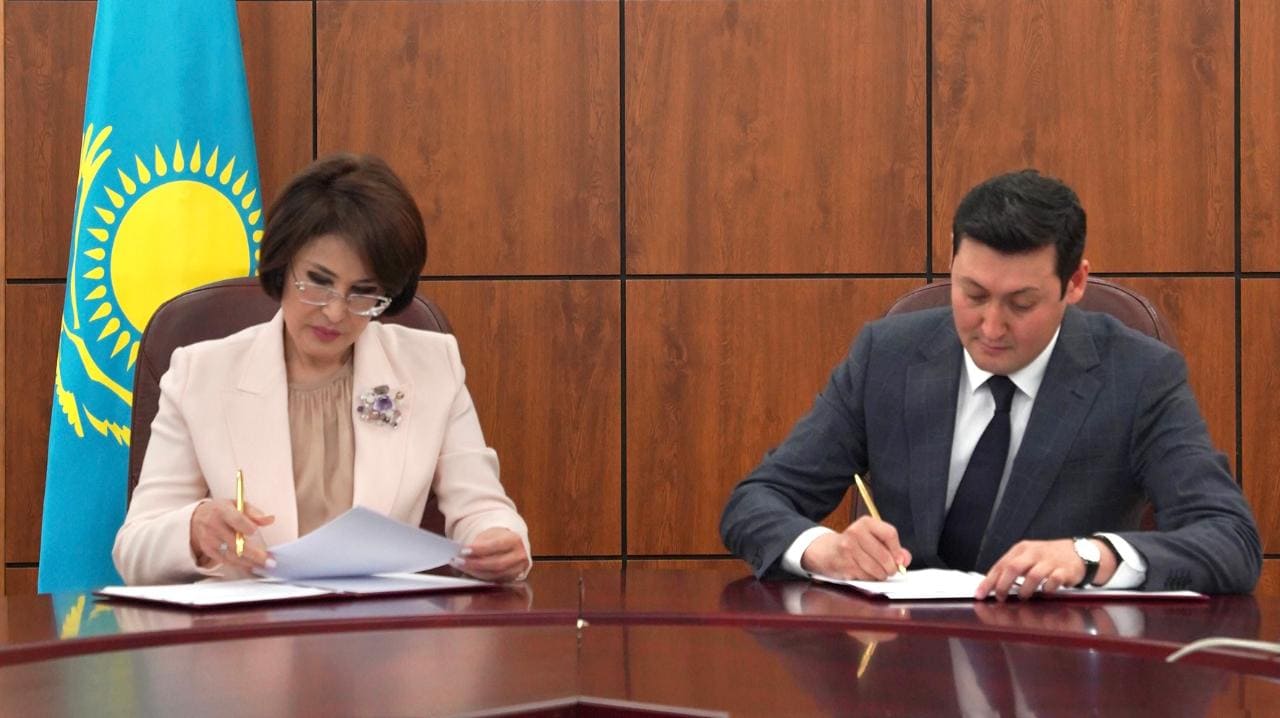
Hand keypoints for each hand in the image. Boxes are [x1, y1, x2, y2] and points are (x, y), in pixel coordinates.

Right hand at [189, 499, 274, 572]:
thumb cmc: (222, 510)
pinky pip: (227, 561)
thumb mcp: (237, 505)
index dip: (246, 527)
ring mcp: (211, 541)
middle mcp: (214, 526)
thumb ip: (254, 513)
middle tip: (269, 560)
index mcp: (223, 511)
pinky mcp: (210, 551)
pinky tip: (253, 567)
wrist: (198, 518)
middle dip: (254, 554)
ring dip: (250, 562)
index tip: (255, 532)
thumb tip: (270, 519)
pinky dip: (242, 565)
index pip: (235, 520)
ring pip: (232, 555)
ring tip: (265, 565)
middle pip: (235, 543)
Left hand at [454, 528, 528, 581]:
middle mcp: (519, 556)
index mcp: (514, 540)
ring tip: (461, 566)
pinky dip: (479, 577)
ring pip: (494, 575)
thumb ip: (478, 544)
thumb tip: (461, 552)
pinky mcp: (511, 579)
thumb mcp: (489, 535)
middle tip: (458, 561)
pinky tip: (469, 572)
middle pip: (496, 564)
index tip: (463, 551)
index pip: (496, 545)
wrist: (509, 546)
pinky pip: (493, 581)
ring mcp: (517, 570)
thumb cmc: (497, 539)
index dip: (479, 549)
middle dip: (475, 564)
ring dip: (474, 572)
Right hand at [799, 516, 911, 579]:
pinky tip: (866, 573)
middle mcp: (855, 532)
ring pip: (876, 568)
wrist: (827, 551)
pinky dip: (869, 578)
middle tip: (890, 570)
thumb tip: (904, 559)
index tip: (900, 560)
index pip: (889, 534)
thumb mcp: (873, 539)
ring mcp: (848, 548)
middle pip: (884, 555)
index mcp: (866, 523)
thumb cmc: (855, 545)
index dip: (898, 550)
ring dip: (881, 575)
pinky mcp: (844, 563)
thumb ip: (892, 548)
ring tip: (878, 572)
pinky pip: (865, 576)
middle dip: (891, 567)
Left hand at [976, 538, 1113, 600]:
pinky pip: (1053, 581)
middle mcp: (1034, 553)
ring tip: (1023, 597)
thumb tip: (992, 586)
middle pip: (1013, 568)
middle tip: (1001, 598)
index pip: (1001, 565)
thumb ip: (1013, 568)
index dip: (989, 581)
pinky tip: (1045, 593)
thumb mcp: (1029, 557)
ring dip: (1025, 590)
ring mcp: (1050, 561)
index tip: (980, 594)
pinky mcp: (1064, 571)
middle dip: (1003, 585)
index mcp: (1022, 549)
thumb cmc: (1049, 557)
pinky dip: (1046, 589)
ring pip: (1032, 576)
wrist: (1079, 552)